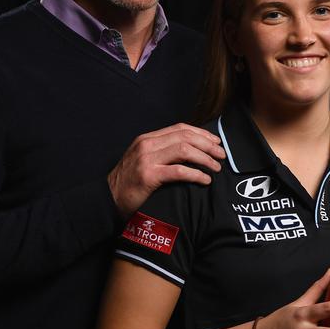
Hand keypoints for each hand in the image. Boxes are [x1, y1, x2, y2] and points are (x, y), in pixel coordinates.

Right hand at [108, 124, 225, 218]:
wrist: (107, 199)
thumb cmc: (128, 184)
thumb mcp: (143, 161)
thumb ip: (161, 153)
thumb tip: (190, 152)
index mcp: (147, 139)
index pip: (180, 128)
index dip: (201, 134)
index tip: (216, 142)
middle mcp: (147, 145)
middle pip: (185, 136)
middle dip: (208, 145)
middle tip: (222, 155)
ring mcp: (147, 159)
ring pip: (184, 150)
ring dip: (205, 158)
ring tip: (216, 167)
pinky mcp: (148, 176)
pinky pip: (179, 171)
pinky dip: (196, 174)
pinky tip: (205, 179)